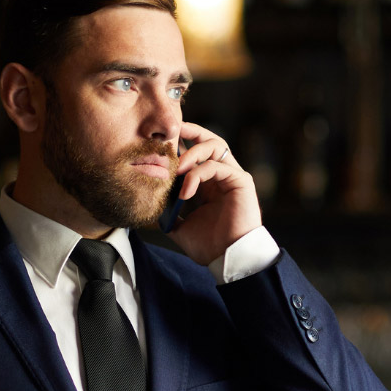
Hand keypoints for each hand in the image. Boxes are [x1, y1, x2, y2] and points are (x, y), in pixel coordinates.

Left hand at [163, 121, 261, 267]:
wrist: (228, 258)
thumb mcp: (180, 226)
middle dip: (190, 131)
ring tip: (176, 169)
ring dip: (192, 153)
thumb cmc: (209, 245)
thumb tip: (148, 207)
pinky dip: (197, 175)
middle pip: (209, 140)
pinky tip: (185, 191)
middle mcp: (223, 175)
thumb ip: (168, 213)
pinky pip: (217, 166)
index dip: (181, 142)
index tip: (161, 140)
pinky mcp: (241, 181)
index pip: (197, 152)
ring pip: (215, 146)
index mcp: (210, 182)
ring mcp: (233, 176)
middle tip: (170, 131)